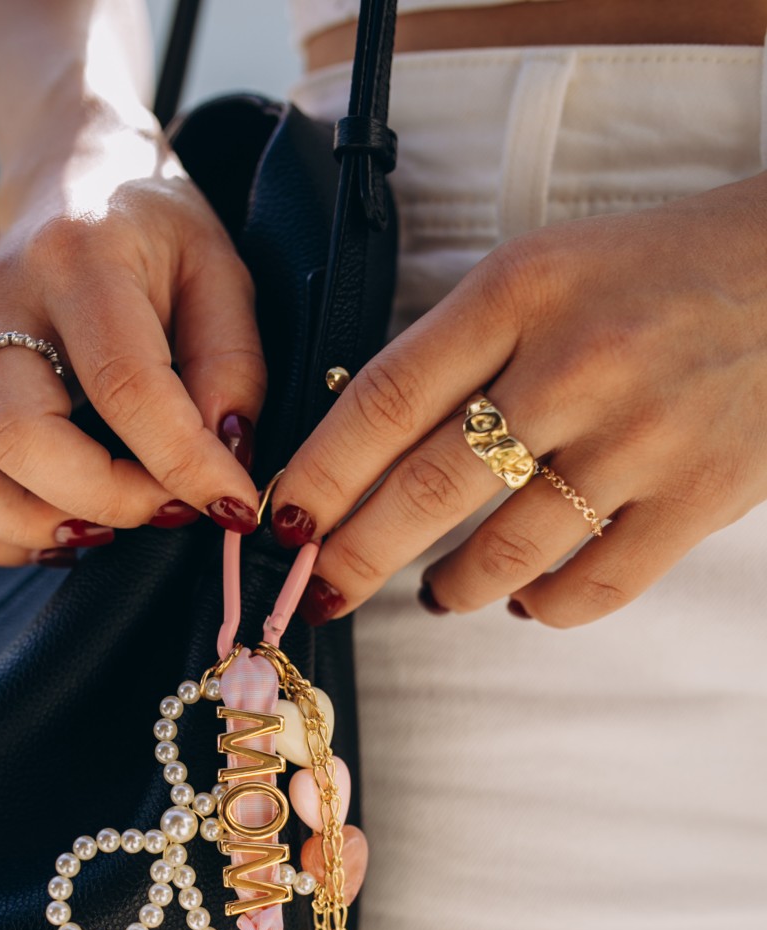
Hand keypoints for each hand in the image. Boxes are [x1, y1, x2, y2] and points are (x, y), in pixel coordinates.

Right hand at [0, 123, 265, 564]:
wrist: (68, 177)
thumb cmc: (155, 231)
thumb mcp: (221, 270)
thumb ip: (232, 365)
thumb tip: (223, 460)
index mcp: (79, 260)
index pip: (124, 385)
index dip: (183, 463)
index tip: (235, 504)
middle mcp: (1, 306)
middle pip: (18, 437)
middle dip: (106, 500)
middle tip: (171, 509)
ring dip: (35, 524)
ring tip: (109, 530)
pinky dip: (1, 530)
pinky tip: (67, 523)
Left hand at [271, 171, 766, 627]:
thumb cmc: (651, 275)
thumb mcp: (539, 273)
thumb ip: (456, 350)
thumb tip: (363, 457)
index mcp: (517, 294)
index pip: (382, 400)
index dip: (318, 475)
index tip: (280, 522)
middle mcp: (573, 364)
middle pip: (425, 490)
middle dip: (353, 559)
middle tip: (321, 595)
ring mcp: (639, 438)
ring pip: (502, 554)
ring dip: (449, 589)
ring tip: (435, 594)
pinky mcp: (696, 498)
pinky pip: (590, 589)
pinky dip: (541, 608)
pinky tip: (525, 599)